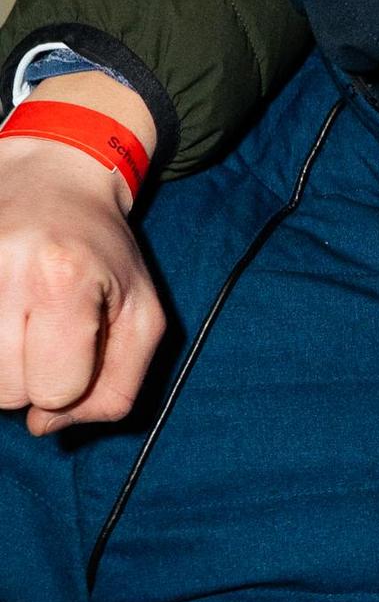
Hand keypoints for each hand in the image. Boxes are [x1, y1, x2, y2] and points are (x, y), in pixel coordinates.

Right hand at [0, 77, 165, 431]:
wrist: (52, 177)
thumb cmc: (103, 253)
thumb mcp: (142, 316)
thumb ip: (116, 388)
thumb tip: (43, 424)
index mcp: (66, 280)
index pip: (55, 390)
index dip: (70, 382)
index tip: (75, 343)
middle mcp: (7, 270)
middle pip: (5, 391)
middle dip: (31, 375)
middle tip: (44, 329)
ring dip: (1, 365)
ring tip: (20, 321)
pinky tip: (3, 316)